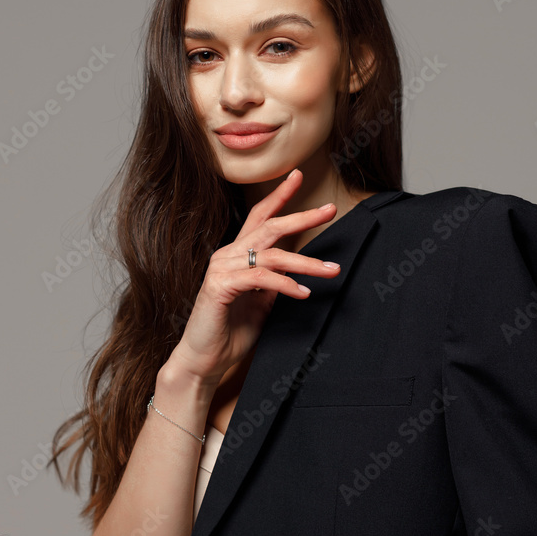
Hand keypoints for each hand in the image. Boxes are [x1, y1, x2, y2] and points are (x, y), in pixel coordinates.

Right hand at [166, 169, 340, 382]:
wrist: (204, 360)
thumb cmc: (231, 332)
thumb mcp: (262, 302)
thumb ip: (276, 282)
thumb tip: (300, 271)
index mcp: (237, 254)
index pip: (260, 217)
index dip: (279, 196)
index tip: (299, 175)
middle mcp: (228, 255)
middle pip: (269, 226)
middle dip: (302, 216)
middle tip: (330, 210)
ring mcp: (222, 269)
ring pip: (271, 254)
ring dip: (305, 262)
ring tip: (331, 270)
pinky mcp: (219, 286)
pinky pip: (260, 278)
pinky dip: (285, 285)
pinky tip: (304, 293)